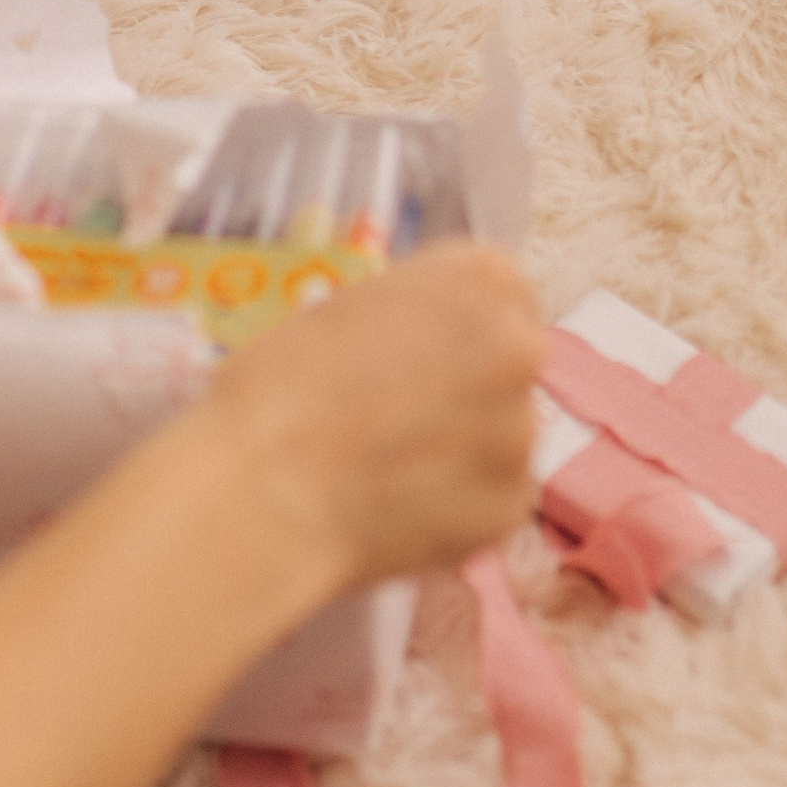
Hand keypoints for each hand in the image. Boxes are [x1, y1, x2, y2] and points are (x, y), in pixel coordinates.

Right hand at [203, 243, 543, 588]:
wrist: (264, 489)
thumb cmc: (282, 387)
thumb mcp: (350, 309)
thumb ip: (415, 319)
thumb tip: (431, 349)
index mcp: (482, 278)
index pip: (498, 294)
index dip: (452, 330)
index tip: (415, 353)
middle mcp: (519, 346)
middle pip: (509, 364)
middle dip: (467, 388)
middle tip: (399, 417)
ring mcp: (522, 430)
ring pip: (500, 437)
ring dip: (460, 451)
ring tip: (384, 469)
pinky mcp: (510, 504)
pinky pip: (489, 499)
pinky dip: (454, 508)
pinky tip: (396, 508)